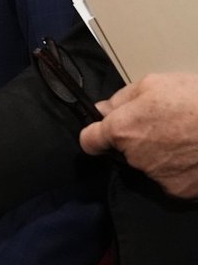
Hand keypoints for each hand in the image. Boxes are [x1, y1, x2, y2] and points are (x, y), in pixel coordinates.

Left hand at [79, 72, 197, 197]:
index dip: (95, 135)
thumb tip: (102, 110)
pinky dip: (179, 171)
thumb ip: (121, 99)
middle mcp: (135, 158)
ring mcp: (158, 177)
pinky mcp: (180, 191)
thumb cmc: (193, 98)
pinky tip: (193, 155)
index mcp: (121, 130)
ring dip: (160, 155)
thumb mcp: (153, 84)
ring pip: (150, 166)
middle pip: (125, 151)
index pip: (89, 142)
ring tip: (184, 139)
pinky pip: (172, 180)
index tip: (102, 132)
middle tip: (163, 126)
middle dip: (137, 140)